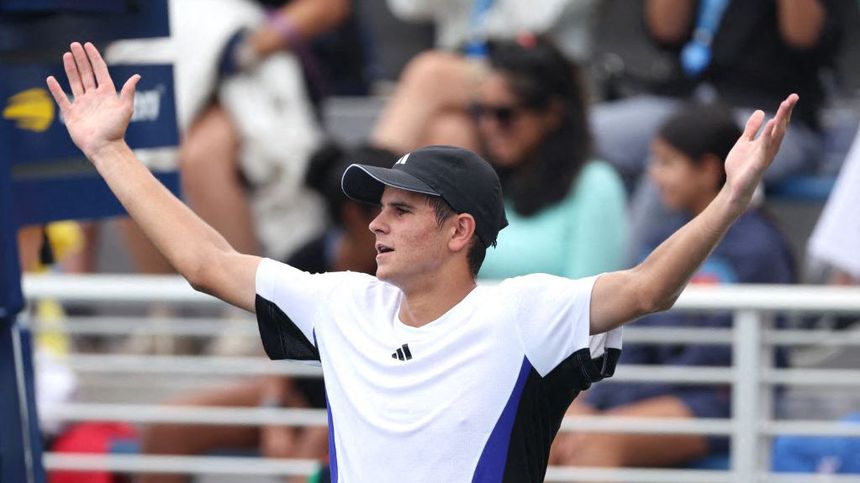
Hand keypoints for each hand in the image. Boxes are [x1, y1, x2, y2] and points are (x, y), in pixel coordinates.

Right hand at [46, 42, 139, 158]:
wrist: (104, 147)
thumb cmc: (116, 129)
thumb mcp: (126, 108)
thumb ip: (129, 92)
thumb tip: (137, 76)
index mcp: (107, 94)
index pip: (100, 71)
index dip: (94, 58)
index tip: (88, 45)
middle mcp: (94, 97)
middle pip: (86, 73)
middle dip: (81, 59)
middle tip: (74, 45)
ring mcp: (82, 105)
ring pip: (75, 82)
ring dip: (70, 69)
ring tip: (66, 55)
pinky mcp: (72, 114)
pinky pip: (62, 99)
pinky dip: (56, 89)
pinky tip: (51, 79)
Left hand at [723, 94, 797, 208]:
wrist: (733, 186)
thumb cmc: (740, 166)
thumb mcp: (744, 142)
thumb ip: (752, 128)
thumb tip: (760, 111)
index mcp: (767, 142)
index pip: (779, 124)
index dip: (785, 111)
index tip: (792, 97)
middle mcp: (770, 147)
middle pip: (781, 127)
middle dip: (786, 112)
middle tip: (793, 97)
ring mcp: (766, 155)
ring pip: (777, 136)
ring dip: (781, 120)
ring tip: (785, 106)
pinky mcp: (760, 163)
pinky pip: (766, 147)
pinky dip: (770, 135)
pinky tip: (772, 123)